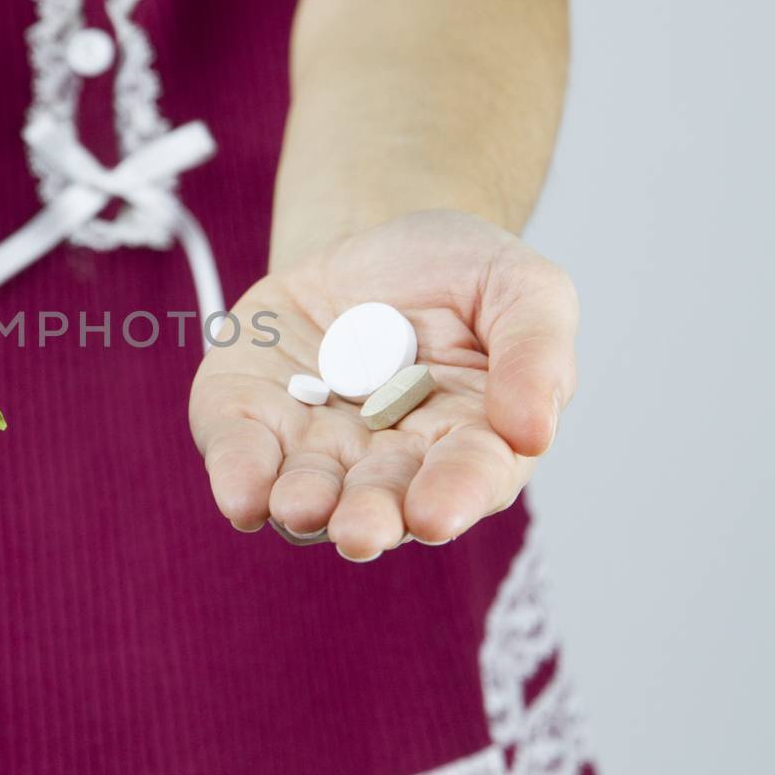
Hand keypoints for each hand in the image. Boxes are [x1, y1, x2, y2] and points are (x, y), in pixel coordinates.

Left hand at [190, 210, 576, 560]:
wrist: (369, 242)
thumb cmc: (459, 274)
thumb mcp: (522, 286)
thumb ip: (536, 351)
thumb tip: (532, 432)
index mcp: (468, 441)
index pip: (467, 478)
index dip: (453, 497)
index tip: (435, 515)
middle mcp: (389, 464)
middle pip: (381, 502)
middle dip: (369, 519)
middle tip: (359, 533)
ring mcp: (316, 447)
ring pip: (308, 493)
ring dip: (301, 505)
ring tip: (297, 506)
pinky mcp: (252, 418)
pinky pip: (240, 453)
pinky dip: (237, 473)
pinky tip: (240, 494)